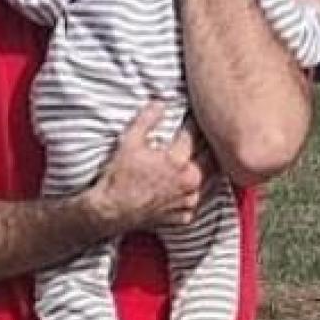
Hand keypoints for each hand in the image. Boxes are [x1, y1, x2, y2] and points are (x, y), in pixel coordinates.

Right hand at [84, 102, 207, 231]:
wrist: (110, 211)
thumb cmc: (118, 177)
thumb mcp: (129, 142)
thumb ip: (147, 119)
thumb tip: (160, 103)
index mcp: (178, 161)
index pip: (194, 134)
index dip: (194, 122)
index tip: (195, 113)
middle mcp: (190, 181)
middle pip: (209, 156)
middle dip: (209, 143)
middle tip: (207, 132)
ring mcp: (188, 201)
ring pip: (208, 179)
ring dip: (207, 167)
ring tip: (203, 155)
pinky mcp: (184, 216)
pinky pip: (196, 200)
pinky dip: (195, 191)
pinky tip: (190, 184)